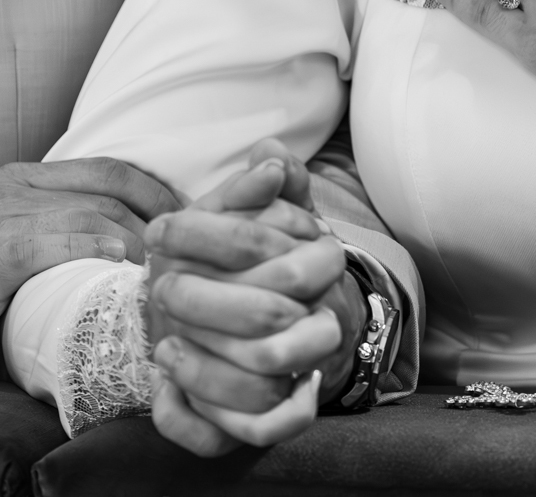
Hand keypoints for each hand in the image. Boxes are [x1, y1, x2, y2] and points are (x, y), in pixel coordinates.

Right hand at [0, 158, 179, 305]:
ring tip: (153, 265)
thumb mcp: (29, 232)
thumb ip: (68, 225)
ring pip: (92, 213)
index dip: (152, 191)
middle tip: (178, 245)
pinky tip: (117, 261)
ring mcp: (7, 214)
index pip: (107, 171)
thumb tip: (128, 239)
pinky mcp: (3, 248)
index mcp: (26, 180)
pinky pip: (59, 239)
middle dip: (154, 215)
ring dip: (134, 239)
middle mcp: (16, 187)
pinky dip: (95, 248)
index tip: (179, 214)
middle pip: (108, 188)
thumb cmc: (0, 271)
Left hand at [145, 140, 365, 455]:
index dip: (211, 237)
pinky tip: (168, 390)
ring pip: (265, 382)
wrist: (261, 319)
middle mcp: (321, 322)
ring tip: (164, 343)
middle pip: (271, 317)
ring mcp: (301, 373)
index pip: (274, 253)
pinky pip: (257, 431)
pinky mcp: (274, 416)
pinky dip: (205, 418)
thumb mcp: (253, 216)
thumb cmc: (248, 261)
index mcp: (323, 264)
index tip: (159, 229)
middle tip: (161, 287)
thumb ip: (261, 187)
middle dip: (204, 302)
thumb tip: (271, 157)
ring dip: (202, 365)